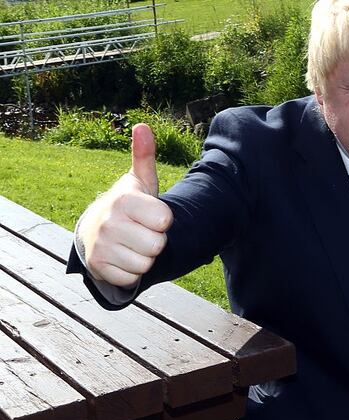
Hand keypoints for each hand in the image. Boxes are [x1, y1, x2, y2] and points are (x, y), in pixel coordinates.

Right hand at [79, 123, 172, 287]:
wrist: (96, 230)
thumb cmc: (128, 205)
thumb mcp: (139, 182)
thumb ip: (144, 156)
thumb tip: (142, 126)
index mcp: (123, 200)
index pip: (166, 221)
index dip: (164, 220)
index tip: (151, 214)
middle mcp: (109, 223)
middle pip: (159, 245)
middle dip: (155, 240)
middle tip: (141, 231)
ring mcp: (102, 246)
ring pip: (148, 263)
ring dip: (145, 257)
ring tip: (133, 243)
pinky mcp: (99, 267)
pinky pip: (134, 277)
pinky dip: (133, 271)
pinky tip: (124, 257)